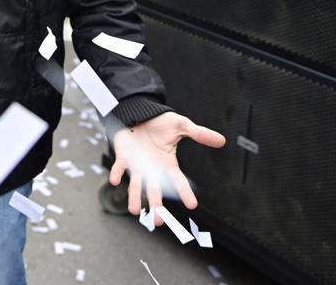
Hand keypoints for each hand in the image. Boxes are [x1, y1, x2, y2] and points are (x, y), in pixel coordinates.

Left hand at [108, 112, 225, 224]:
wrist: (140, 113)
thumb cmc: (160, 122)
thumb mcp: (182, 126)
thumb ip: (199, 134)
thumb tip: (221, 140)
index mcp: (167, 164)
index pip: (178, 181)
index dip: (185, 192)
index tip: (192, 204)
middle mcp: (152, 168)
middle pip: (155, 190)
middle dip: (156, 205)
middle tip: (159, 221)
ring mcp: (137, 164)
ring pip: (136, 185)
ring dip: (134, 197)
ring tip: (135, 211)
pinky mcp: (123, 156)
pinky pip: (118, 167)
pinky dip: (115, 173)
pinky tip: (114, 181)